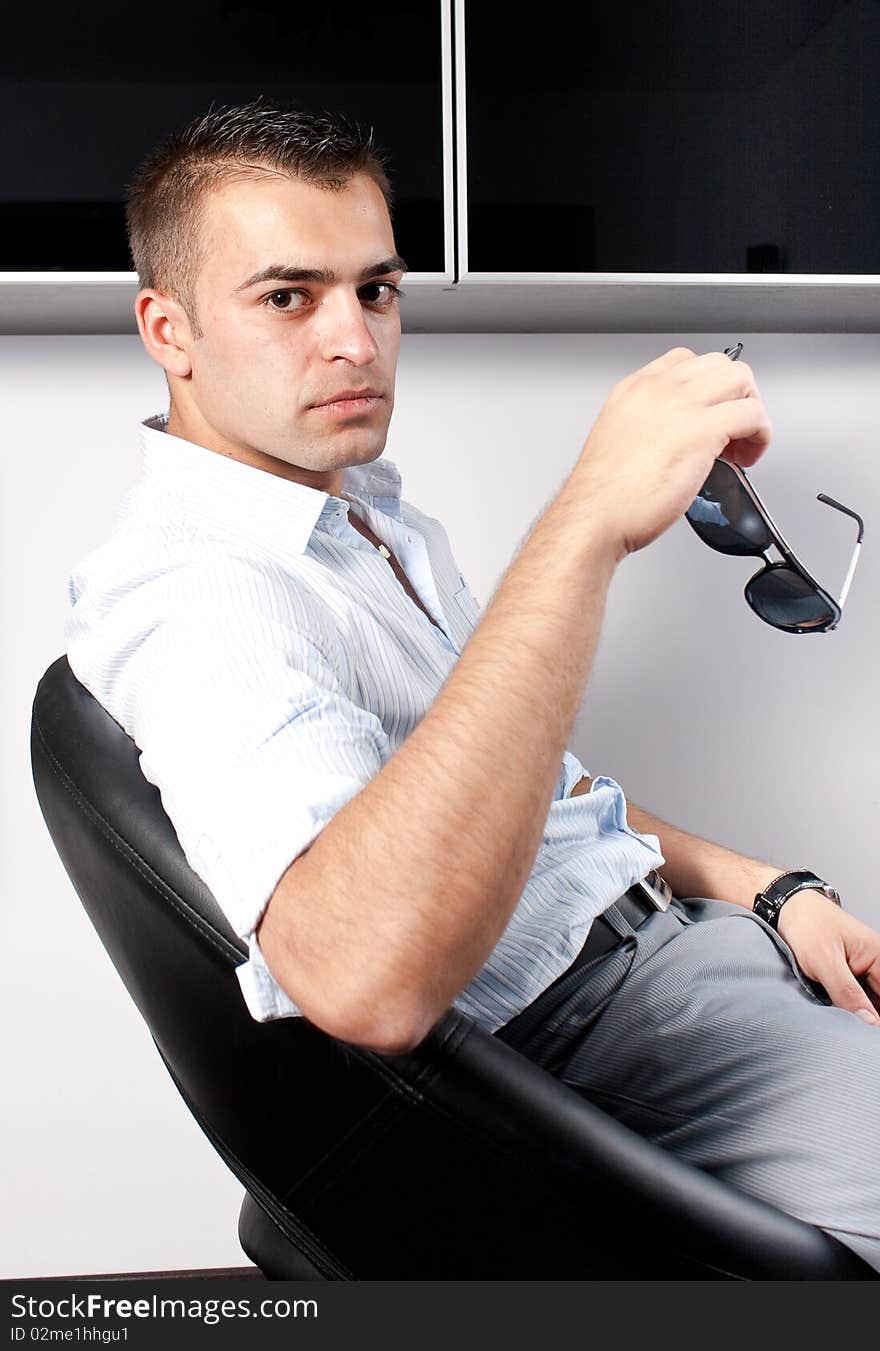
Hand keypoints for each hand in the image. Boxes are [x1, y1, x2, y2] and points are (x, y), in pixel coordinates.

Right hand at [567, 346, 772, 559]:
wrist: (595, 517)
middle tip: (732, 430)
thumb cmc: (604, 496)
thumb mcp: (619, 439)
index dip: (708, 387)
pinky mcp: (702, 431)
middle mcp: (657, 390)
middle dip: (736, 395)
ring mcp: (680, 406)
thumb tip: (679, 436)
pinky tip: (746, 457)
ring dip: (751, 410)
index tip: (709, 413)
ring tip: (740, 443)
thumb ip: (650, 426)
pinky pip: (753, 415)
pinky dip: (760, 436)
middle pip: (720, 364)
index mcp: (634, 390)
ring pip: (741, 379)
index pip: (685, 360)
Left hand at [777, 890, 879, 1024]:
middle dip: (868, 1018)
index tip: (867, 1033)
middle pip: (878, 1001)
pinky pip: (854, 997)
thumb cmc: (806, 924)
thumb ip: (847, 992)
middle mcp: (874, 963)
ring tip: (842, 1025)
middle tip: (854, 1034)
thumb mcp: (824, 961)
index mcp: (878, 956)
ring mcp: (861, 970)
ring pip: (867, 1002)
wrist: (786, 907)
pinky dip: (846, 1007)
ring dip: (856, 1014)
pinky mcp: (847, 974)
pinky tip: (837, 1016)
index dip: (877, 1017)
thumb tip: (871, 1022)